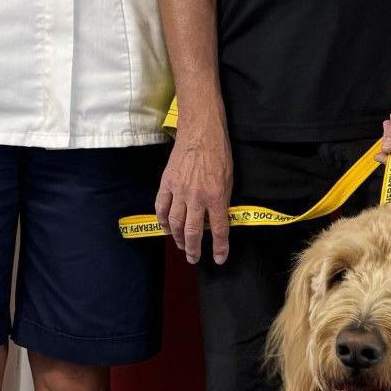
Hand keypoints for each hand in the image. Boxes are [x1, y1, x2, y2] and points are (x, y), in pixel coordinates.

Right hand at [156, 121, 232, 264]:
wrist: (200, 132)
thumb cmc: (219, 153)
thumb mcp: (229, 179)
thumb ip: (223, 200)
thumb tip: (218, 218)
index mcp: (216, 196)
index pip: (219, 229)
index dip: (220, 247)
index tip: (220, 259)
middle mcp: (196, 197)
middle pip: (192, 231)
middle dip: (194, 249)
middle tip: (194, 258)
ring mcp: (179, 191)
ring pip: (174, 223)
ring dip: (177, 238)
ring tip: (181, 246)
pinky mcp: (166, 183)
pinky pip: (161, 207)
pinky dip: (162, 220)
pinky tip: (165, 228)